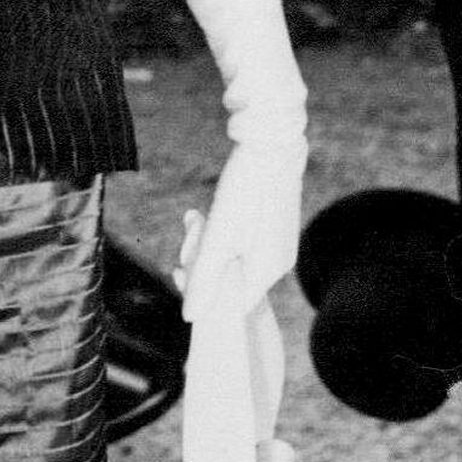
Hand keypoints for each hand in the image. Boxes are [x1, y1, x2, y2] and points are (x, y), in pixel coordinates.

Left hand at [176, 138, 305, 321]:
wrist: (273, 142)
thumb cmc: (245, 189)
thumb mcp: (218, 237)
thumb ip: (205, 279)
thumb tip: (189, 319)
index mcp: (267, 272)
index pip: (233, 304)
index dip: (204, 294)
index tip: (178, 273)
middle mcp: (281, 263)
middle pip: (237, 281)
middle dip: (208, 268)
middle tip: (186, 238)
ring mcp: (283, 243)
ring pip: (242, 259)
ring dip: (217, 249)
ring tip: (197, 220)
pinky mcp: (280, 224)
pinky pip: (250, 242)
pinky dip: (230, 235)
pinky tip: (219, 211)